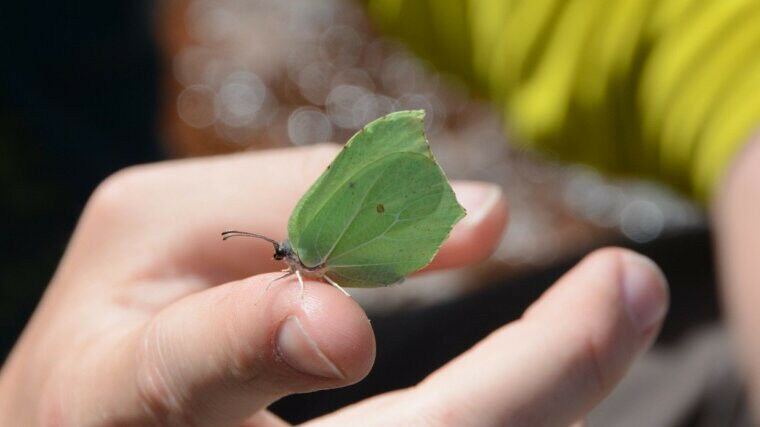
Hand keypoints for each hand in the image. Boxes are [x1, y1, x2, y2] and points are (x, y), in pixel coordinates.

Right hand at [0, 144, 667, 425]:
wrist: (87, 418)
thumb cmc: (119, 312)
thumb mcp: (159, 225)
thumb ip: (300, 200)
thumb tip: (485, 215)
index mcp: (114, 392)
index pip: (180, 377)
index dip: (258, 343)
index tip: (344, 322)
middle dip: (524, 382)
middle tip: (627, 285)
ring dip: (547, 394)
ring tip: (619, 301)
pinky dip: (516, 404)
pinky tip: (558, 357)